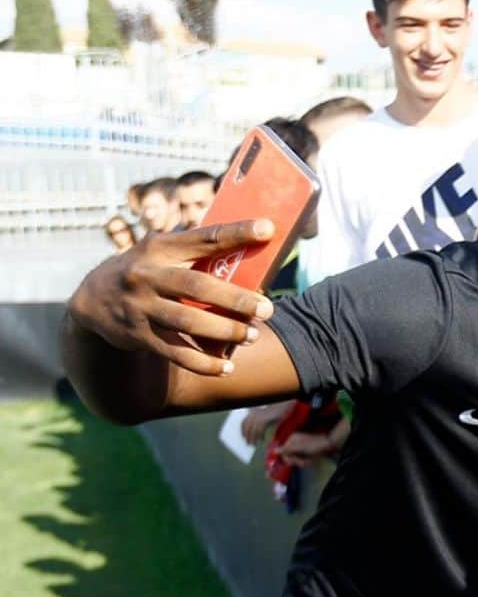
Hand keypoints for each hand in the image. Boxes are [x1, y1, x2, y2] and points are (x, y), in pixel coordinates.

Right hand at [68, 220, 275, 375]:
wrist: (91, 301)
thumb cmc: (145, 273)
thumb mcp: (159, 254)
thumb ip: (194, 255)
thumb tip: (251, 259)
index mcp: (159, 247)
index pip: (204, 237)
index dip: (236, 233)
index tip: (267, 229)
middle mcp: (147, 274)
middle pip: (198, 285)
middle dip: (236, 299)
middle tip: (267, 309)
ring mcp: (141, 306)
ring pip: (189, 321)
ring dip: (225, 331)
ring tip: (251, 335)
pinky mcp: (139, 335)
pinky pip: (176, 353)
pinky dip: (204, 363)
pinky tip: (226, 367)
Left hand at [241, 404, 286, 444]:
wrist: (281, 408)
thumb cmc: (273, 413)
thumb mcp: (263, 417)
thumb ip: (258, 423)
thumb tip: (253, 434)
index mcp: (252, 412)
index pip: (243, 422)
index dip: (242, 430)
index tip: (243, 437)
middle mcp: (253, 414)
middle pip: (247, 427)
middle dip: (247, 436)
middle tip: (247, 443)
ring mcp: (258, 417)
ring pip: (253, 430)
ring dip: (252, 438)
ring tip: (253, 444)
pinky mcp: (264, 420)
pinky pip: (260, 430)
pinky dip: (260, 436)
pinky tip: (261, 440)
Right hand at [279, 431, 335, 466]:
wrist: (328, 445)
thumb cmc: (314, 445)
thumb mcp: (300, 447)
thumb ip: (287, 449)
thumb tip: (274, 450)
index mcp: (291, 440)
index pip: (283, 452)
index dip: (288, 459)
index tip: (295, 462)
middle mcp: (293, 443)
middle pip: (289, 457)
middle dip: (296, 461)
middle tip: (303, 462)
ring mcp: (299, 448)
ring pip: (295, 460)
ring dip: (301, 462)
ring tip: (308, 461)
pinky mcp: (304, 452)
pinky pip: (301, 459)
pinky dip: (305, 461)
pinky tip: (310, 460)